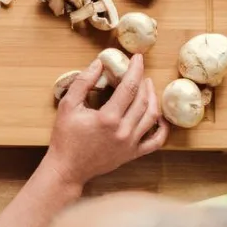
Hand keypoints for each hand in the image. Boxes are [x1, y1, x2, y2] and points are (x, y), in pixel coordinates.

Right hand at [42, 55, 167, 186]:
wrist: (67, 169)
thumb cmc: (65, 138)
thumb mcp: (68, 106)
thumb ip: (83, 82)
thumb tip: (98, 63)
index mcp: (108, 118)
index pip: (129, 87)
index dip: (135, 69)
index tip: (138, 58)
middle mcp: (124, 131)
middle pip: (142, 100)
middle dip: (143, 81)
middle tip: (139, 71)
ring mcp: (130, 144)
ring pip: (151, 117)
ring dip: (152, 99)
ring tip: (148, 87)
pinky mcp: (132, 154)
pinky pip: (155, 141)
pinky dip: (162, 128)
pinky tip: (159, 117)